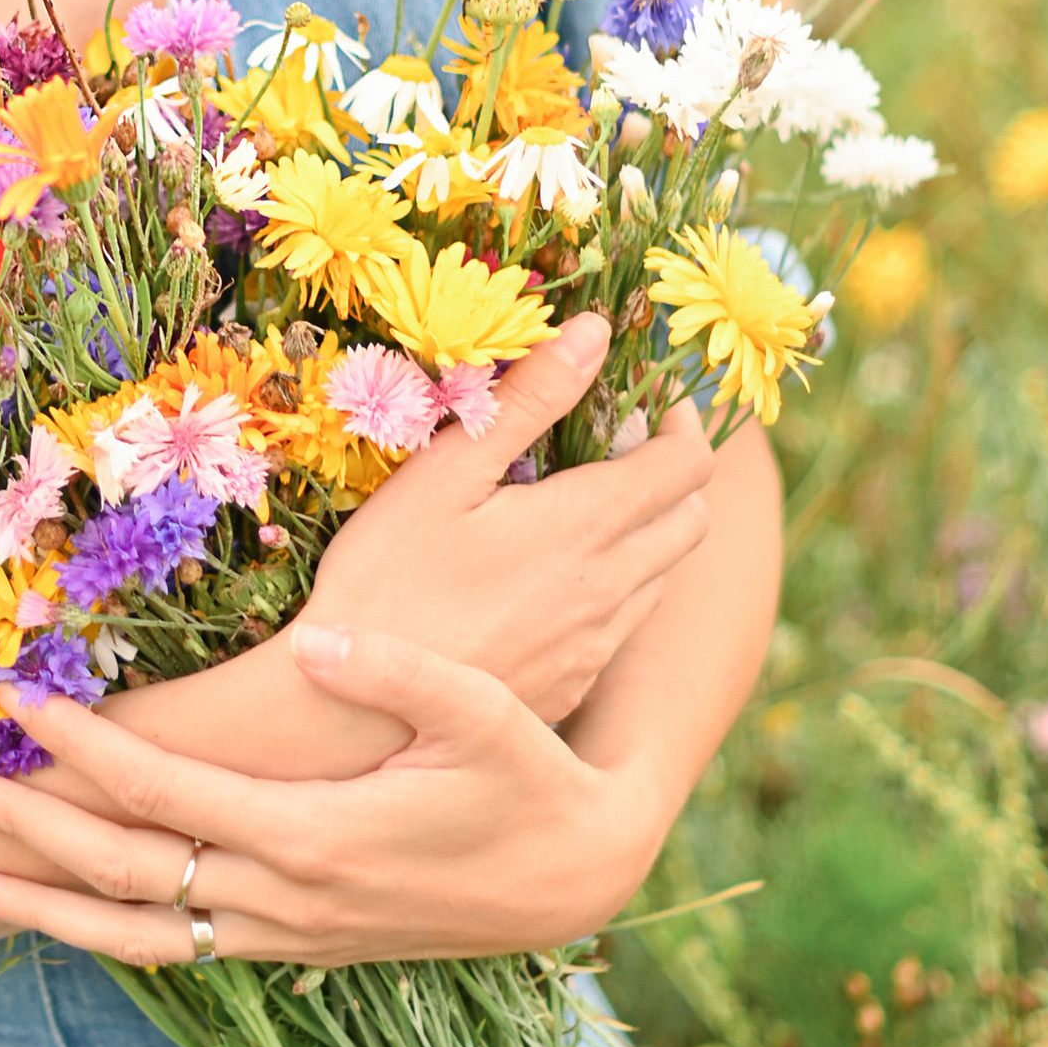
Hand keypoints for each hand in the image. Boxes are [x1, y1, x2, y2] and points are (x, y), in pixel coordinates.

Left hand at [0, 623, 670, 968]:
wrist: (576, 874)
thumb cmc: (530, 776)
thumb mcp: (484, 715)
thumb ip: (401, 675)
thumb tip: (316, 642)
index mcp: (311, 835)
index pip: (160, 791)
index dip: (80, 745)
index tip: (16, 698)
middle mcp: (284, 897)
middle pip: (122, 870)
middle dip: (28, 826)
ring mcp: (287, 932)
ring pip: (137, 933)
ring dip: (46, 905)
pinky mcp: (299, 946)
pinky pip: (179, 947)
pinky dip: (109, 934)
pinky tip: (65, 912)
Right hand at [300, 312, 714, 732]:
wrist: (355, 714)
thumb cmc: (386, 578)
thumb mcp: (446, 472)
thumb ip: (528, 399)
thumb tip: (593, 332)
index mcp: (591, 526)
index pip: (689, 463)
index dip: (681, 420)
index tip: (645, 397)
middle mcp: (613, 589)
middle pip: (692, 519)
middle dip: (670, 472)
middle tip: (612, 446)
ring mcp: (596, 644)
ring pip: (661, 575)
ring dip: (644, 531)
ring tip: (577, 507)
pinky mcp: (573, 684)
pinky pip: (622, 624)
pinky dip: (612, 585)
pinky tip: (545, 575)